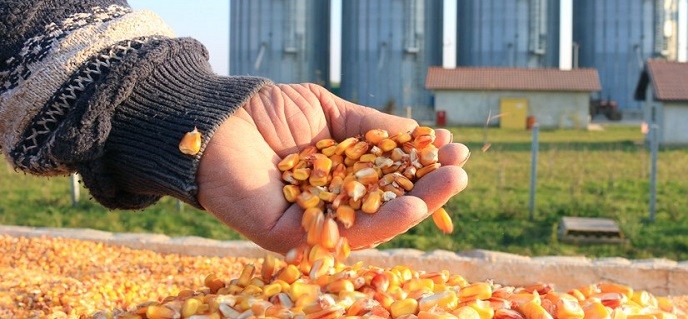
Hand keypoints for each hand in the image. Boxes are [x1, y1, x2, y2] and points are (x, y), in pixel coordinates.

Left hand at [196, 84, 468, 252]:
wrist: (216, 118)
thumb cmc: (269, 112)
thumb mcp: (330, 112)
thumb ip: (370, 127)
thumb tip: (417, 135)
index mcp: (339, 176)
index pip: (388, 177)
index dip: (420, 166)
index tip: (452, 148)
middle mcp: (329, 203)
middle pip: (386, 204)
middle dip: (428, 189)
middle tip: (461, 171)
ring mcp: (312, 223)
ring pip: (372, 224)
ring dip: (416, 207)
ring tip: (450, 185)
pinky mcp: (292, 237)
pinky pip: (342, 234)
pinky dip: (381, 223)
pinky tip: (412, 205)